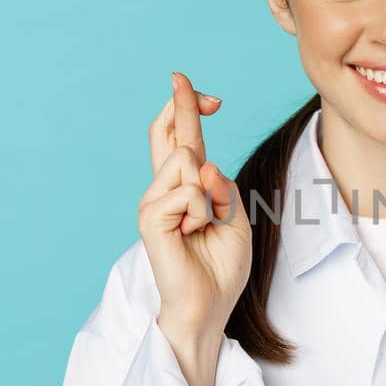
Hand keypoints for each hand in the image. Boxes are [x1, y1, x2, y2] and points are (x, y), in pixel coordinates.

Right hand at [138, 72, 251, 385]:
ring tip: (203, 226)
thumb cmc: (221, 267)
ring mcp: (154, 203)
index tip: (201, 91)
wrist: (208, 307)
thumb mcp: (235, 217)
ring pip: (186, 161)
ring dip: (209, 193)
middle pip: (165, 133)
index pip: (181, 140)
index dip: (188, 109)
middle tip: (182, 78)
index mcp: (186, 188)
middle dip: (180, 103)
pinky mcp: (150, 219)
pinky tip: (192, 235)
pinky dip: (202, 212)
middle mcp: (165, 190)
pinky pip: (186, 192)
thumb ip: (220, 186)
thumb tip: (199, 162)